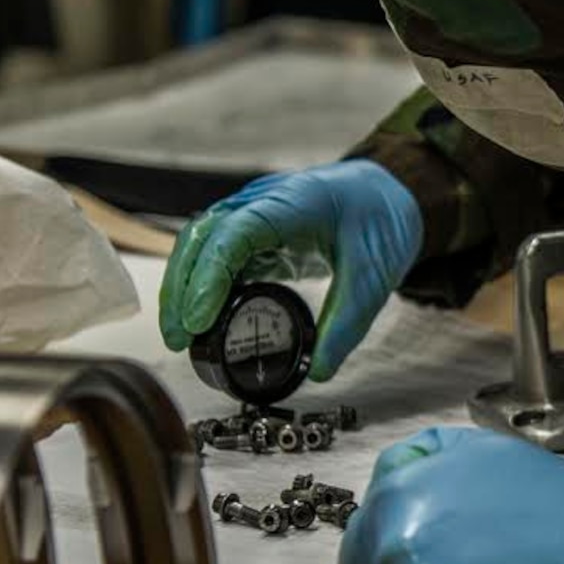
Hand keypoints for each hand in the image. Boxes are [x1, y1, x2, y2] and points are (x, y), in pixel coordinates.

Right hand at [159, 160, 422, 379]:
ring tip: (180, 337)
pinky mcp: (252, 230)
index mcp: (294, 202)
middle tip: (178, 340)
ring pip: (201, 243)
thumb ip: (347, 324)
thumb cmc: (380, 219)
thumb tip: (320, 371)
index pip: (235, 234)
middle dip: (182, 288)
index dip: (209, 276)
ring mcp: (253, 212)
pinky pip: (215, 253)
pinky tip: (198, 319)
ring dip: (183, 287)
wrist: (386, 192)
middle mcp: (263, 201)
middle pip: (203, 236)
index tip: (197, 319)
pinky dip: (201, 284)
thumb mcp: (374, 275)